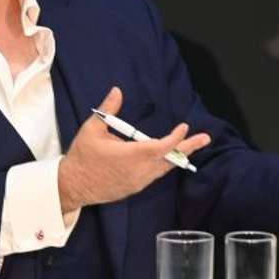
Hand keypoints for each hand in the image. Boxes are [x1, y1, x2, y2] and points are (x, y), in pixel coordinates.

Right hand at [57, 86, 210, 213]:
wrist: (73, 186)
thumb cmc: (82, 156)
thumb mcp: (92, 129)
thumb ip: (108, 110)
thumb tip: (117, 91)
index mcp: (131, 155)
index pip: (162, 147)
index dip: (176, 138)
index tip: (184, 127)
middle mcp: (139, 170)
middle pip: (171, 159)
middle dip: (189, 148)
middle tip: (205, 138)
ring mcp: (139, 181)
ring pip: (165, 169)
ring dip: (178, 157)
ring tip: (191, 146)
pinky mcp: (135, 187)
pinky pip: (155, 175)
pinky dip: (165, 165)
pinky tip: (169, 158)